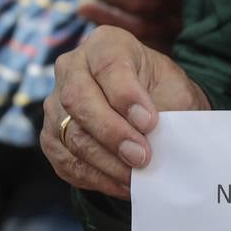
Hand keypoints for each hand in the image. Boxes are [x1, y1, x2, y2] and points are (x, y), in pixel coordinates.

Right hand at [41, 25, 209, 198]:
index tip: (150, 122)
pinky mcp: (53, 137)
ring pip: (71, 135)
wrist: (151, 114)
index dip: (126, 96)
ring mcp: (56, 103)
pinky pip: (68, 161)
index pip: (108, 65)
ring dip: (107, 161)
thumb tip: (160, 142)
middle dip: (112, 133)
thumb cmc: (165, 96)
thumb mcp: (177, 92)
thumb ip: (168, 110)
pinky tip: (125, 185)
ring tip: (138, 176)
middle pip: (78, 100)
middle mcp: (72, 67)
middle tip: (142, 157)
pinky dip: (98, 177)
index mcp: (107, 45)